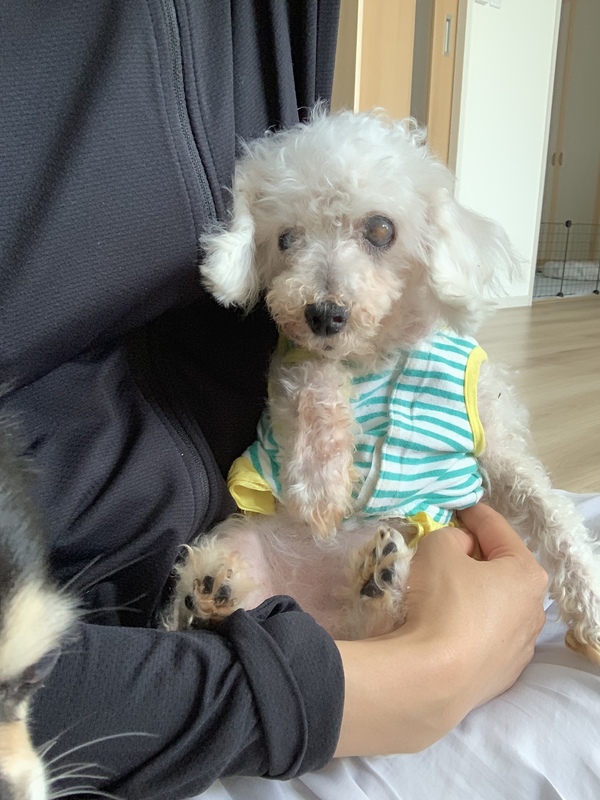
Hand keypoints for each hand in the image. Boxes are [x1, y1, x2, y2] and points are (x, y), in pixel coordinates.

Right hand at [334, 503, 547, 756]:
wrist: (431, 679)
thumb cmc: (441, 603)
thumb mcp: (437, 548)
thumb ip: (452, 536)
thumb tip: (461, 548)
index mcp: (527, 574)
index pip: (498, 530)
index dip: (474, 514)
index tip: (457, 506)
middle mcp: (534, 611)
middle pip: (502, 570)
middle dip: (477, 557)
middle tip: (447, 548)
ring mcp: (520, 648)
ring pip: (495, 607)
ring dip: (475, 594)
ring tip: (443, 591)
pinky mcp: (500, 677)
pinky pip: (484, 638)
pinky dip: (469, 627)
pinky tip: (445, 627)